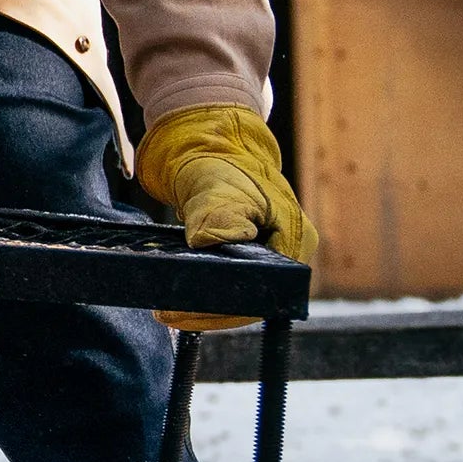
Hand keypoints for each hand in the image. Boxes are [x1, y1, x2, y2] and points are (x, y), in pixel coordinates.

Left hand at [133, 104, 317, 329]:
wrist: (219, 148)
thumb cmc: (224, 163)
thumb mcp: (220, 186)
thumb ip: (219, 213)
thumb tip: (211, 240)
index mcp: (295, 239)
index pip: (266, 292)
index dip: (226, 309)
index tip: (186, 313)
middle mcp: (292, 253)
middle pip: (255, 299)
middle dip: (211, 312)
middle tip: (168, 314)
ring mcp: (275, 255)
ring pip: (243, 295)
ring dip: (206, 305)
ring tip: (167, 311)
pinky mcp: (255, 256)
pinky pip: (234, 284)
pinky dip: (206, 291)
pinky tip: (177, 298)